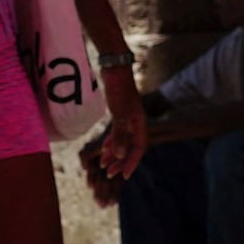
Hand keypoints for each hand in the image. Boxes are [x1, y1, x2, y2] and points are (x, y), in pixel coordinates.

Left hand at [88, 67, 146, 189]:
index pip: (139, 148)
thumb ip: (119, 134)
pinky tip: (103, 149)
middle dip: (120, 161)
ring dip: (114, 154)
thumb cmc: (119, 89)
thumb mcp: (119, 113)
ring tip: (103, 165)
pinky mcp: (119, 113)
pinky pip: (117, 133)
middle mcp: (136, 122)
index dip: (131, 162)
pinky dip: (111, 142)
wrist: (114, 68)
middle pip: (130, 147)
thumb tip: (118, 156)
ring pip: (122, 141)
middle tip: (109, 174)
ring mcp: (127, 118)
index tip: (123, 175)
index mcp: (139, 123)